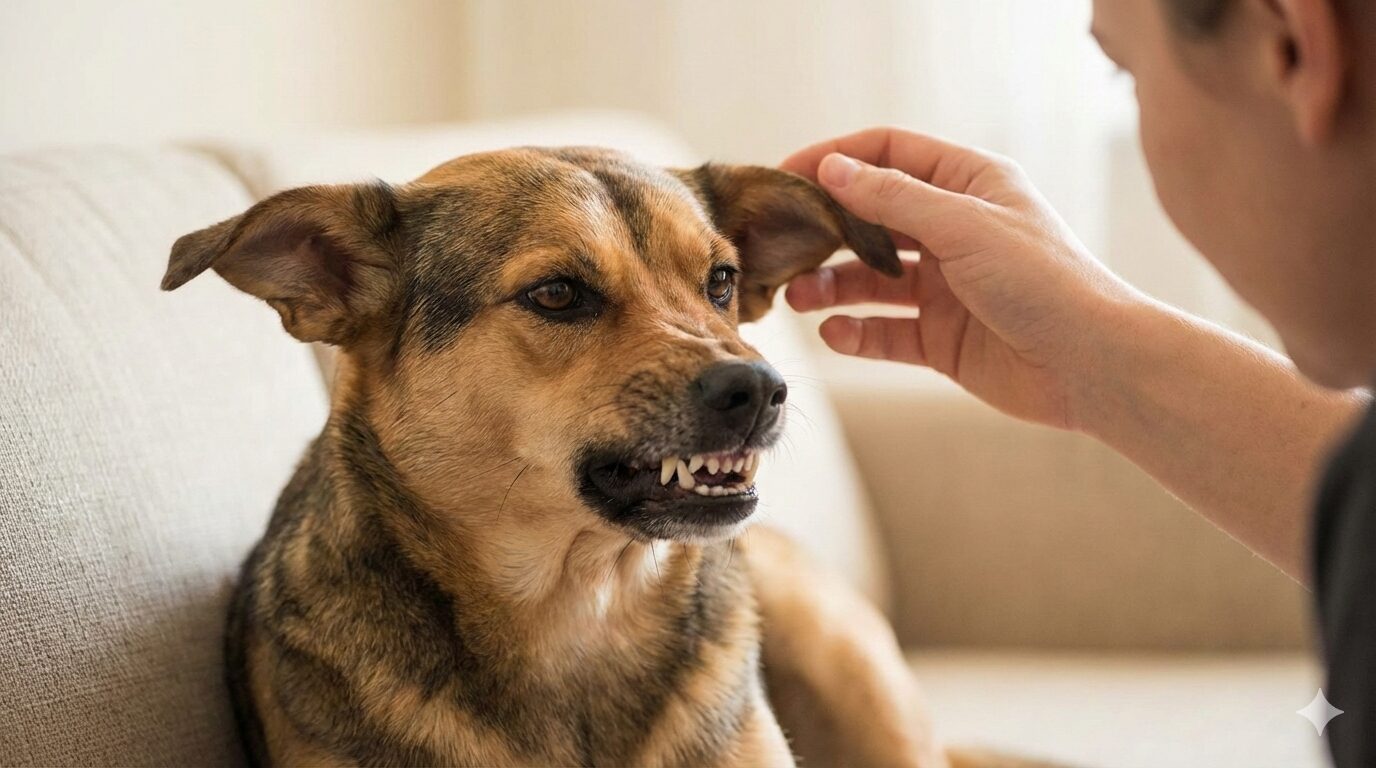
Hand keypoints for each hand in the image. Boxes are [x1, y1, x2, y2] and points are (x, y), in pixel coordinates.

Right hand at [782, 127, 1142, 429]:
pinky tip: (835, 335)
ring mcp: (946, 288)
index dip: (838, 160)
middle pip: (872, 219)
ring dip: (831, 286)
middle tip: (781, 244)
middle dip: (826, 231)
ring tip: (797, 297)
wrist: (1093, 365)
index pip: (890, 155)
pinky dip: (857, 333)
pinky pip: (885, 331)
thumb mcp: (964, 226)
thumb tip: (834, 168)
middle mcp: (954, 232)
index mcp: (969, 186)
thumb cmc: (1045, 281)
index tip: (788, 176)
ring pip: (871, 279)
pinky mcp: (942, 339)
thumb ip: (893, 199)